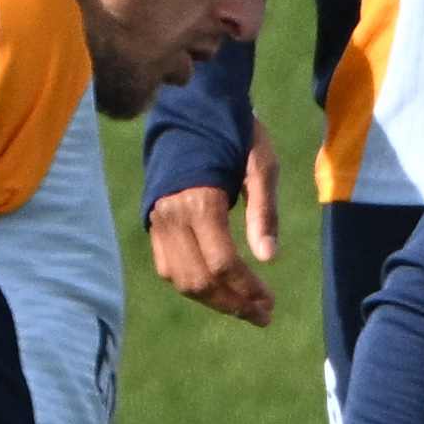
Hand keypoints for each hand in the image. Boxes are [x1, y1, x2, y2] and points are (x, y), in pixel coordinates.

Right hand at [148, 121, 280, 327]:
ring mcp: (157, 219)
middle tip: (262, 315)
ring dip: (213, 300)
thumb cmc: (235, 132)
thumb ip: (264, 212)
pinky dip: (192, 285)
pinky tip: (219, 290)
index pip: (222, 262)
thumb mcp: (262, 164)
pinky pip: (167, 266)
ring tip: (245, 309)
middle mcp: (172, 214)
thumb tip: (269, 259)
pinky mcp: (152, 221)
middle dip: (232, 303)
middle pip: (199, 278)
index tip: (270, 305)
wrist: (190, 108)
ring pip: (180, 278)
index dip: (246, 289)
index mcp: (200, 199)